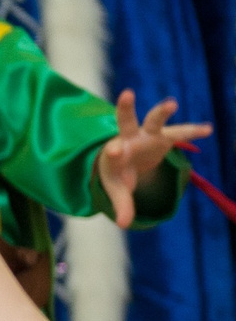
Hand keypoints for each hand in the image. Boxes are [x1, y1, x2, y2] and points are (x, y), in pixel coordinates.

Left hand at [98, 91, 211, 226]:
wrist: (125, 159)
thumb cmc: (117, 174)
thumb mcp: (117, 190)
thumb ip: (121, 206)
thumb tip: (123, 225)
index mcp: (114, 152)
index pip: (113, 150)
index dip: (114, 151)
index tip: (114, 150)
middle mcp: (129, 138)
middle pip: (126, 121)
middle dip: (126, 109)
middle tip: (126, 95)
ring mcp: (147, 135)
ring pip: (155, 121)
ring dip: (162, 112)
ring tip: (171, 103)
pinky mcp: (164, 136)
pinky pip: (181, 133)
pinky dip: (193, 131)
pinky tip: (208, 129)